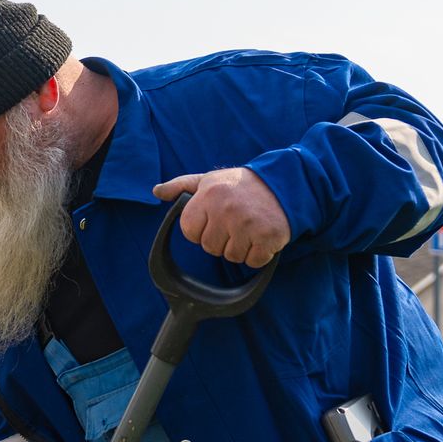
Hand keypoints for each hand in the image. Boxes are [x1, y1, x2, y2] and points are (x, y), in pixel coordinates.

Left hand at [152, 168, 287, 267]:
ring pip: (231, 257)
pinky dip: (259, 254)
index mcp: (208, 195)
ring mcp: (247, 224)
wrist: (286, 183)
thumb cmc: (242, 185)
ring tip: (250, 226)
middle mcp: (226, 209)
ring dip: (241, 247)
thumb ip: (181, 186)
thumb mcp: (210, 180)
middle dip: (222, 239)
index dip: (202, 229)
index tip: (216, 218)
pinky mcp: (268, 237)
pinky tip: (263, 236)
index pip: (189, 232)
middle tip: (237, 221)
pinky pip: (253, 261)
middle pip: (210, 247)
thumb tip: (156, 191)